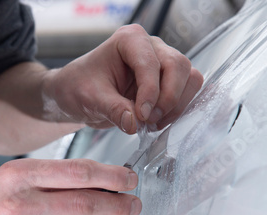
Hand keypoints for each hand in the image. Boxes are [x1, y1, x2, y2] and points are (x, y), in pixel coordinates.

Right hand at [0, 159, 140, 214]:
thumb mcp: (6, 177)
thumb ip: (48, 179)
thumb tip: (94, 183)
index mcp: (17, 176)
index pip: (80, 173)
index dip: (112, 176)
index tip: (127, 179)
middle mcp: (20, 206)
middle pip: (87, 204)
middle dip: (119, 204)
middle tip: (131, 203)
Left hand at [43, 24, 203, 133]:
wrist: (77, 94)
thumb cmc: (79, 86)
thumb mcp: (90, 99)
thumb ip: (113, 110)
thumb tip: (134, 124)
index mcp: (129, 40)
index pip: (151, 63)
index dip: (150, 91)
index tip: (142, 115)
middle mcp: (150, 46)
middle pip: (178, 67)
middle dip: (168, 98)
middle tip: (149, 120)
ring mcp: (162, 62)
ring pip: (189, 78)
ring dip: (176, 105)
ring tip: (152, 123)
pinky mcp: (167, 81)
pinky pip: (186, 92)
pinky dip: (178, 109)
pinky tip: (157, 122)